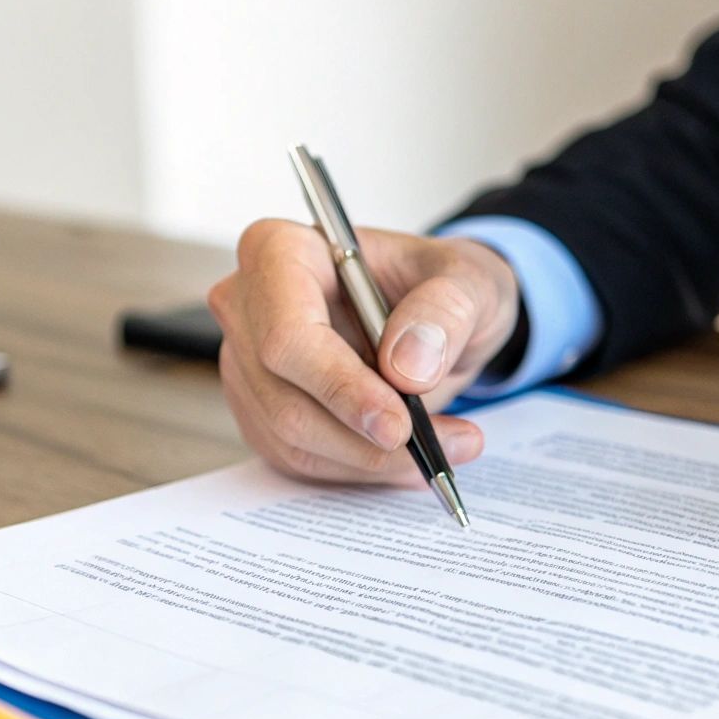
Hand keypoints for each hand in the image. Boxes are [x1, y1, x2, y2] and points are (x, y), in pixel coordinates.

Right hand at [207, 219, 519, 483]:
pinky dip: (361, 467)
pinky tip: (409, 454)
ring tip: (442, 447)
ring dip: (371, 459)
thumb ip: (446, 311)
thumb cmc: (441, 287)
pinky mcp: (261, 412)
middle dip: (362, 436)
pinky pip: (300, 459)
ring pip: (293, 438)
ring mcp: (247, 364)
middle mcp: (249, 307)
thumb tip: (408, 364)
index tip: (397, 421)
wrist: (436, 320)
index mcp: (282, 251)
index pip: (287, 333)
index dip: (338, 385)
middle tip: (432, 446)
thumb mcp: (471, 280)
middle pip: (285, 397)